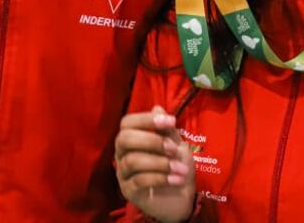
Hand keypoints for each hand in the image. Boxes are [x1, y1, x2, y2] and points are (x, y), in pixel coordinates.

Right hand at [115, 106, 195, 222]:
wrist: (181, 195)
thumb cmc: (176, 165)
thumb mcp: (176, 144)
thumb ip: (167, 129)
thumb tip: (157, 107)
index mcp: (131, 138)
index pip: (127, 123)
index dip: (147, 119)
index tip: (172, 121)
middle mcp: (122, 153)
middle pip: (124, 139)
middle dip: (151, 141)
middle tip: (173, 148)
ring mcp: (123, 173)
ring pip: (132, 161)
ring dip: (160, 163)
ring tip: (181, 169)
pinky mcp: (128, 191)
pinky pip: (139, 181)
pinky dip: (161, 178)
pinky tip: (177, 179)